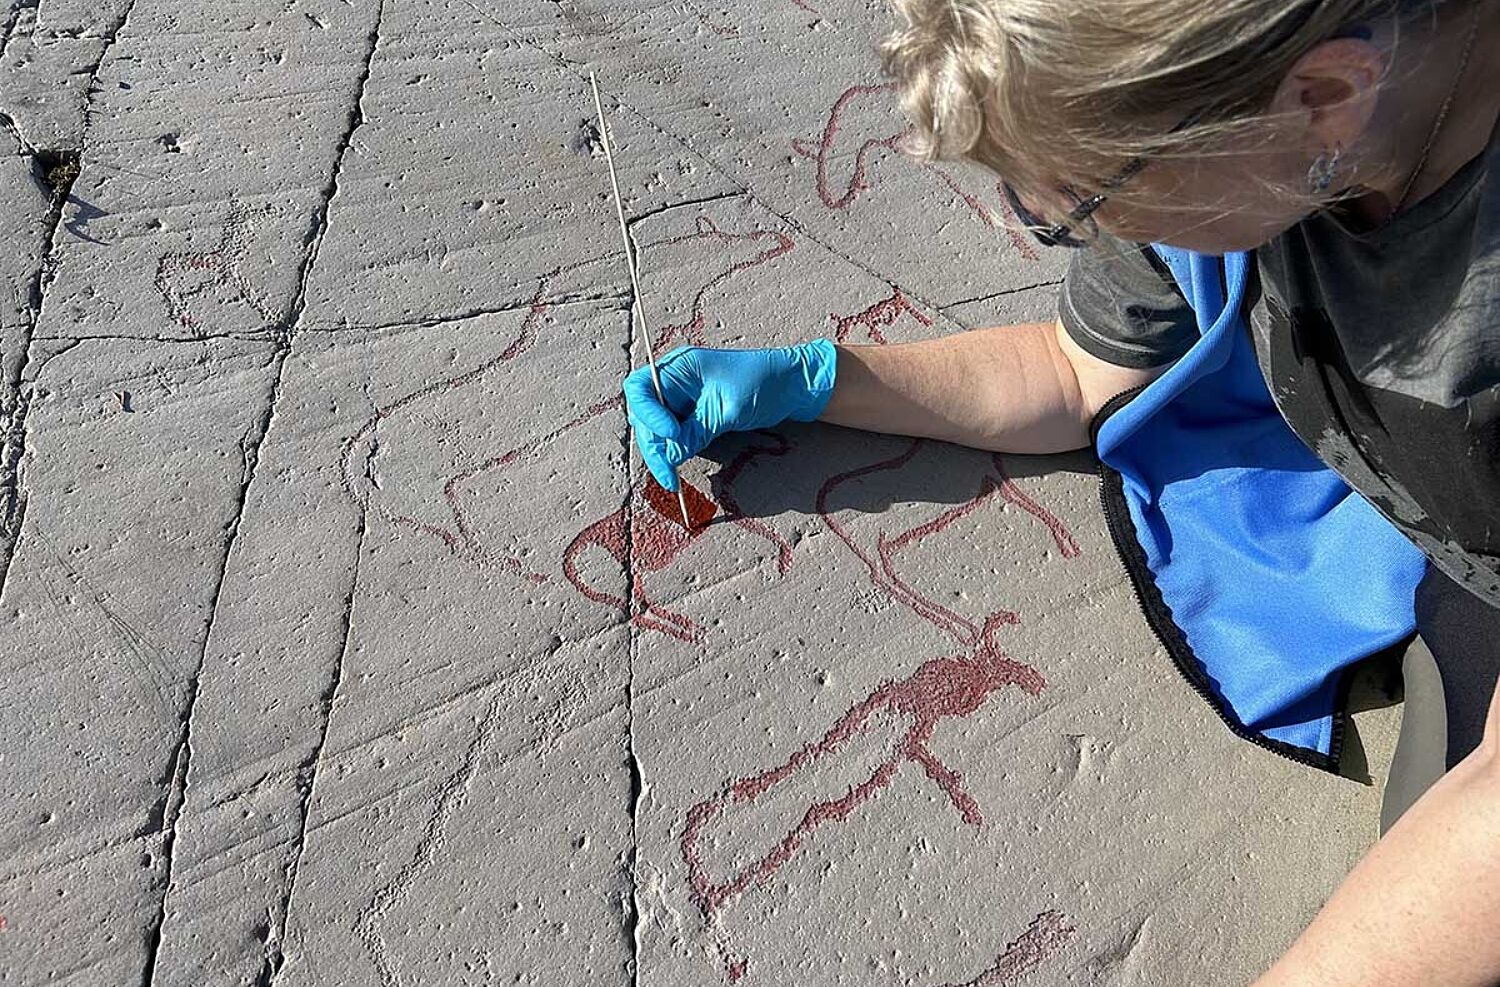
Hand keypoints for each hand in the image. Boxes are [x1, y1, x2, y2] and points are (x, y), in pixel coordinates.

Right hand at [622, 340, 836, 490]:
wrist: (792, 385)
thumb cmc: (763, 384)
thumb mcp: (727, 410)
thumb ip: (694, 432)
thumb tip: (669, 455)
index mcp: (680, 367)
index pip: (640, 390)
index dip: (649, 415)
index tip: (671, 434)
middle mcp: (674, 380)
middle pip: (645, 414)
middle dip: (653, 445)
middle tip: (668, 475)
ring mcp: (682, 398)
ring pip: (656, 428)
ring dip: (661, 452)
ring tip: (673, 478)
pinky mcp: (693, 414)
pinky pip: (673, 434)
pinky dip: (674, 451)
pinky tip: (677, 468)